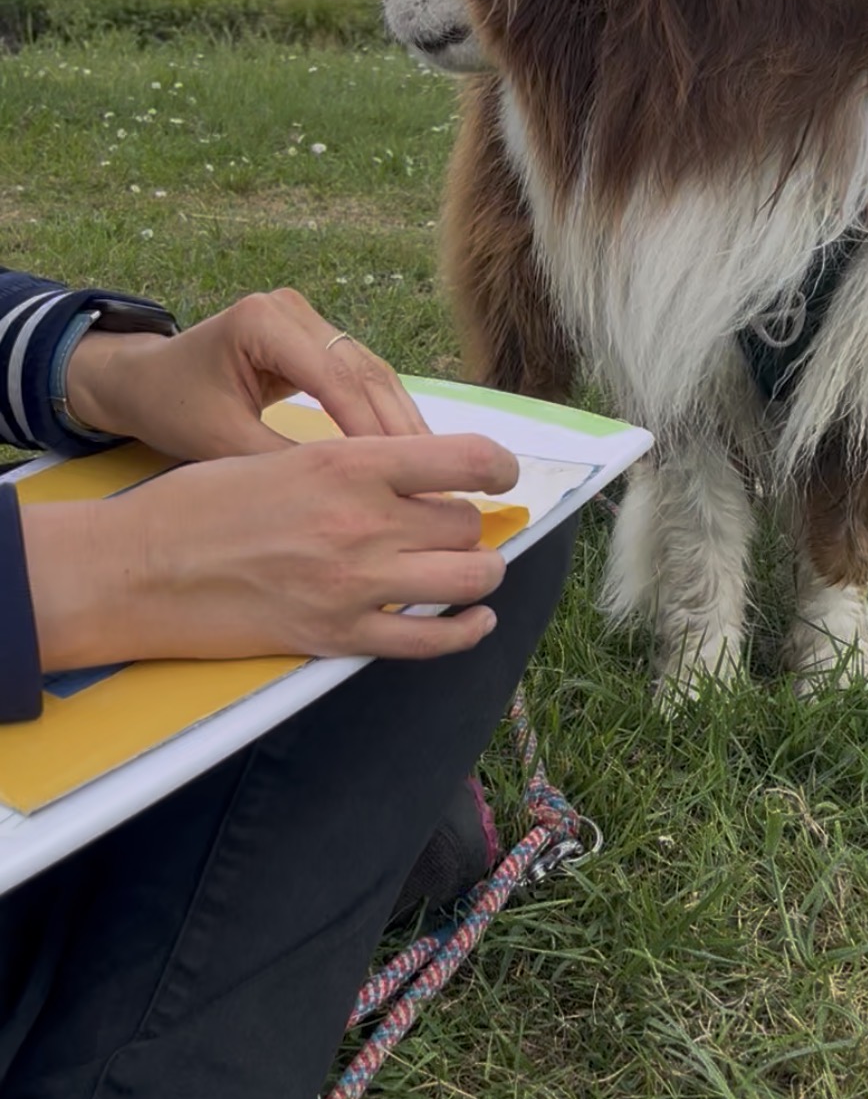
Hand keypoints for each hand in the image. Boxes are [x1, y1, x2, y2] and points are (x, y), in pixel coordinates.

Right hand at [21, 433, 519, 669]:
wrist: (137, 569)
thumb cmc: (199, 506)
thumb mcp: (282, 458)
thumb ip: (353, 468)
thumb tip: (413, 475)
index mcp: (348, 463)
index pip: (465, 458)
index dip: (498, 466)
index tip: (499, 474)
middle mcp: (363, 521)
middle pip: (466, 523)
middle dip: (467, 525)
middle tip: (451, 528)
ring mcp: (355, 584)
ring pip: (468, 579)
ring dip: (479, 575)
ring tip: (470, 572)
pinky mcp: (339, 636)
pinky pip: (430, 640)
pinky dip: (465, 631)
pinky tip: (472, 621)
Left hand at [65, 288, 427, 460]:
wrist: (144, 379)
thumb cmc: (172, 407)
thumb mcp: (220, 443)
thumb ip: (280, 463)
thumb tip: (346, 498)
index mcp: (262, 321)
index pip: (334, 377)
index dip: (371, 429)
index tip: (403, 479)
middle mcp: (293, 309)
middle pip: (364, 371)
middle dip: (400, 430)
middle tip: (437, 482)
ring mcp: (309, 319)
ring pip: (374, 374)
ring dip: (404, 424)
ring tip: (437, 473)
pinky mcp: (318, 339)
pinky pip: (364, 379)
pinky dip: (387, 417)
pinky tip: (414, 453)